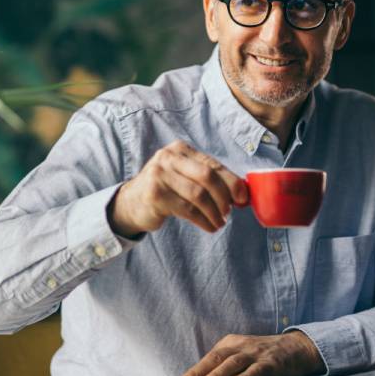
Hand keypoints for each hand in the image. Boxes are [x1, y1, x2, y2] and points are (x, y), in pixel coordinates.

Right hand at [108, 140, 247, 236]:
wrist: (132, 203)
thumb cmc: (166, 190)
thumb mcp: (185, 177)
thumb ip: (208, 179)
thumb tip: (242, 193)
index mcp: (180, 149)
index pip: (212, 164)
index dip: (231, 181)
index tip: (242, 198)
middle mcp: (168, 157)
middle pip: (207, 176)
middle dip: (223, 196)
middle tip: (229, 212)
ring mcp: (159, 175)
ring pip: (198, 194)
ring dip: (214, 212)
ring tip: (219, 222)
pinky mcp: (155, 195)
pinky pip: (187, 209)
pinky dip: (203, 220)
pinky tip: (209, 226)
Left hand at [175, 331, 322, 375]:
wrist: (297, 347)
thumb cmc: (265, 356)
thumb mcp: (243, 355)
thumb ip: (226, 366)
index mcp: (231, 343)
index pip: (209, 358)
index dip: (194, 371)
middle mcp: (241, 346)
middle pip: (216, 358)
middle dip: (198, 372)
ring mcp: (256, 354)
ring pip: (232, 363)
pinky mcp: (271, 363)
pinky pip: (255, 371)